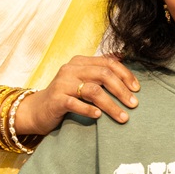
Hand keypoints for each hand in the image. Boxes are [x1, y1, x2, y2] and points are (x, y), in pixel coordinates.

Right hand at [14, 55, 139, 134]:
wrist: (37, 110)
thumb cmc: (65, 95)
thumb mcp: (82, 79)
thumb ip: (99, 70)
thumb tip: (123, 56)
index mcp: (80, 62)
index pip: (108, 63)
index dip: (125, 74)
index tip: (137, 89)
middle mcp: (71, 69)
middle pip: (103, 75)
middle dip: (121, 90)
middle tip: (134, 104)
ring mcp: (62, 84)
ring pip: (93, 91)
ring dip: (111, 105)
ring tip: (123, 117)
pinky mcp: (56, 100)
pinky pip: (75, 103)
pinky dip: (89, 109)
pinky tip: (98, 116)